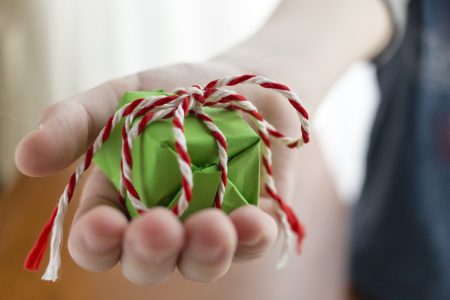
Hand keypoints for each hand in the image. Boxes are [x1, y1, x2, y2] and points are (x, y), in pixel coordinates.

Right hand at [15, 61, 300, 284]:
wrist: (244, 83)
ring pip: (200, 262)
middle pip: (148, 262)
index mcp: (124, 201)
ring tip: (212, 227)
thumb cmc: (178, 92)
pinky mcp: (253, 222)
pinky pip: (253, 242)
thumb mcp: (122, 96)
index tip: (105, 223)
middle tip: (157, 227)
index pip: (99, 240)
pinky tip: (254, 222)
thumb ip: (76, 122)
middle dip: (149, 253)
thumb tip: (25, 156)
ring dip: (204, 252)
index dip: (97, 241)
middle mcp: (165, 224)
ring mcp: (210, 227)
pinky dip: (253, 237)